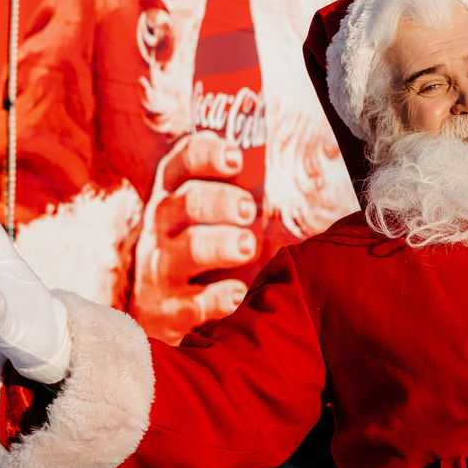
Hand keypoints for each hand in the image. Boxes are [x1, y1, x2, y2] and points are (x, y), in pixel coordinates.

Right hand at [132, 131, 260, 339]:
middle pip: (186, 202)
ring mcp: (158, 269)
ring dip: (219, 245)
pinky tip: (236, 294)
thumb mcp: (215, 218)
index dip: (206, 154)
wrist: (159, 314)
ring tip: (246, 246)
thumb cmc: (205, 251)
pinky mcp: (164, 311)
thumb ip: (245, 193)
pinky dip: (215, 299)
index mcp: (176, 194)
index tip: (236, 158)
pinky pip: (190, 304)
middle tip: (249, 210)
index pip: (182, 161)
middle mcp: (161, 226)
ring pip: (186, 249)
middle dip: (219, 202)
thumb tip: (309, 175)